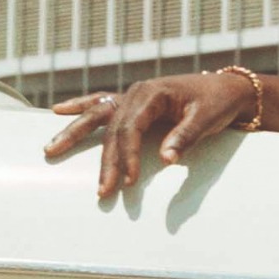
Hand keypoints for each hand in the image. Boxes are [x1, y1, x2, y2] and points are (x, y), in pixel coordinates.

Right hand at [43, 71, 256, 196]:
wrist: (227, 89)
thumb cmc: (217, 102)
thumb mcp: (207, 118)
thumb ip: (186, 137)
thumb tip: (166, 159)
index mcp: (152, 94)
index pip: (131, 128)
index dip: (128, 156)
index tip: (130, 181)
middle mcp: (136, 93)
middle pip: (112, 129)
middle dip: (106, 161)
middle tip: (102, 190)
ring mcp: (132, 96)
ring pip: (98, 116)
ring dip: (75, 133)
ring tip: (51, 150)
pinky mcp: (133, 102)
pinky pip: (102, 103)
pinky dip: (81, 106)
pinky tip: (58, 111)